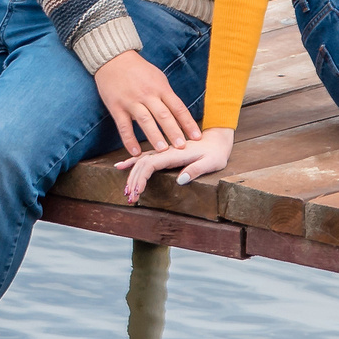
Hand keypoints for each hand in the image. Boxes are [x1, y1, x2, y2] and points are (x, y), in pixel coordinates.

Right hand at [94, 51, 200, 157]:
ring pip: (145, 120)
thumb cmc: (139, 70)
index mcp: (160, 88)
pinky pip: (123, 126)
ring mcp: (131, 101)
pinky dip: (129, 140)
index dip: (188, 123)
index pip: (178, 107)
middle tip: (182, 147)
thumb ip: (167, 96)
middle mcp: (147, 95)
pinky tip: (135, 153)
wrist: (113, 59)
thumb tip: (180, 115)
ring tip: (163, 151)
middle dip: (173, 131)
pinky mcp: (116, 107)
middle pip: (163, 115)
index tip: (197, 137)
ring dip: (154, 136)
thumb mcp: (157, 78)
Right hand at [120, 126, 234, 200]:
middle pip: (142, 164)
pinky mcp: (163, 153)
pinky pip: (144, 157)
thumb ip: (196, 169)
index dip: (141, 178)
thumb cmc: (215, 153)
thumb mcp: (211, 162)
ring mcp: (163, 151)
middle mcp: (166, 151)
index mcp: (175, 153)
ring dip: (132, 176)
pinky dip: (131, 162)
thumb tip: (181, 180)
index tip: (137, 192)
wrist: (217, 139)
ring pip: (141, 161)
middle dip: (133, 181)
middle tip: (130, 198)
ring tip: (126, 191)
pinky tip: (121, 166)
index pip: (151, 164)